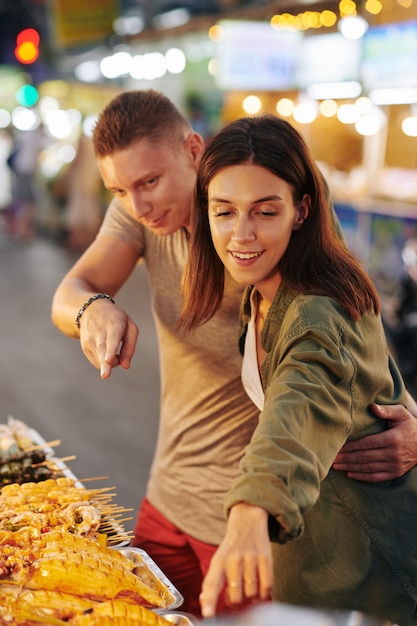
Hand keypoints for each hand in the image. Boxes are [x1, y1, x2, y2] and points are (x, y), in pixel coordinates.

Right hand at [79, 300, 138, 378]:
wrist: (90, 309)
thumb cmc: (115, 319)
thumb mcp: (129, 326)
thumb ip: (130, 347)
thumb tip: (126, 366)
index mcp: (114, 324)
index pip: (112, 339)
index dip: (111, 350)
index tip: (109, 359)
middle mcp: (100, 332)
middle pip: (102, 350)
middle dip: (105, 364)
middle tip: (105, 376)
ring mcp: (90, 339)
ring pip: (99, 358)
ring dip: (110, 363)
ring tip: (115, 355)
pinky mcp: (84, 346)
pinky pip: (97, 362)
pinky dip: (104, 362)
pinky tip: (107, 352)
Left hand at [199, 503, 271, 617]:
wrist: (248, 523)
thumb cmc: (231, 548)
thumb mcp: (217, 561)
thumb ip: (211, 582)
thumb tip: (204, 602)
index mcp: (219, 562)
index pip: (212, 584)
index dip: (210, 601)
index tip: (208, 615)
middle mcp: (233, 560)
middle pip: (236, 598)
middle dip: (236, 602)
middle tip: (236, 594)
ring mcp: (250, 558)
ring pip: (252, 594)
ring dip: (251, 597)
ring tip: (248, 587)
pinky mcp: (266, 558)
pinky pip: (267, 587)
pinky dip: (263, 593)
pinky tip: (259, 586)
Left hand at [332, 402, 416, 480]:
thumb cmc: (409, 426)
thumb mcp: (401, 413)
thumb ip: (386, 410)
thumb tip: (372, 407)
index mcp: (392, 439)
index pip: (367, 444)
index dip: (351, 446)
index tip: (338, 447)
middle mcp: (393, 454)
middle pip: (364, 457)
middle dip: (346, 458)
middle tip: (331, 458)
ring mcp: (394, 466)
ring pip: (368, 468)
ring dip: (350, 468)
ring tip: (336, 466)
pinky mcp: (395, 473)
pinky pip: (376, 477)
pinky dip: (362, 477)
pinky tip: (350, 474)